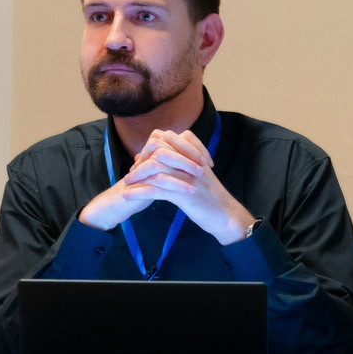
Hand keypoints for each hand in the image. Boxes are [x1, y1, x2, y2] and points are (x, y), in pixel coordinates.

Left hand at [81, 129, 254, 244]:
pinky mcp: (183, 194)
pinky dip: (138, 192)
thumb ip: (185, 164)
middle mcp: (190, 162)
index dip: (152, 147)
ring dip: (137, 175)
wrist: (226, 215)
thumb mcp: (199, 175)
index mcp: (194, 156)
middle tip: (132, 171)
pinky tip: (128, 196)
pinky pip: (155, 189)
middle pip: (159, 149)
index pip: (169, 138)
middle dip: (141, 159)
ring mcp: (187, 177)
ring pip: (155, 167)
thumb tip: (165, 159)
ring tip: (126, 183)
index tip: (142, 160)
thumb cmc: (212, 198)